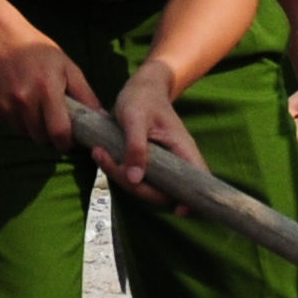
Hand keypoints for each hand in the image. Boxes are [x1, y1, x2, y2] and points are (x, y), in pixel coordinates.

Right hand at [0, 6, 102, 149]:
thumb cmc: (36, 50)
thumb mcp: (66, 66)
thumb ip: (85, 93)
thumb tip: (101, 118)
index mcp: (46, 89)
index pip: (59, 132)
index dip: (66, 142)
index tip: (68, 140)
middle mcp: (24, 100)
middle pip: (41, 138)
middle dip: (49, 134)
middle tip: (51, 118)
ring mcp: (5, 105)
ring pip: (24, 133)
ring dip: (32, 127)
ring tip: (33, 105)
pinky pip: (9, 125)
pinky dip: (16, 119)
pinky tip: (16, 99)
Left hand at [105, 60, 202, 189]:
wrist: (142, 86)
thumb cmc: (143, 98)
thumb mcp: (135, 118)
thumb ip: (136, 146)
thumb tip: (135, 179)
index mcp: (183, 150)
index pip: (198, 183)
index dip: (191, 202)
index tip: (177, 210)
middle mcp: (176, 161)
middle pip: (163, 192)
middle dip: (134, 185)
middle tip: (107, 160)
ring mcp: (162, 164)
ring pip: (145, 186)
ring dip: (120, 176)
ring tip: (99, 152)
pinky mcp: (148, 164)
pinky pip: (135, 177)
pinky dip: (118, 170)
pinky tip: (101, 153)